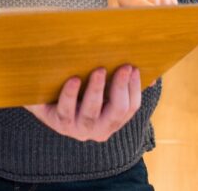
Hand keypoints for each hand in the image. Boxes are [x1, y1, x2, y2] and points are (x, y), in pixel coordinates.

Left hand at [26, 66, 141, 141]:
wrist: (45, 99)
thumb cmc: (79, 92)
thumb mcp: (101, 88)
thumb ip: (122, 83)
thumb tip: (151, 76)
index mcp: (112, 121)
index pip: (130, 108)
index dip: (135, 88)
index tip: (134, 67)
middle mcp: (98, 130)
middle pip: (116, 112)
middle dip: (121, 88)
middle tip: (123, 67)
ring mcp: (77, 129)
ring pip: (91, 114)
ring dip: (97, 90)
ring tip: (99, 70)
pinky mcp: (58, 123)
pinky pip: (66, 110)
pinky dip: (70, 94)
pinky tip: (74, 79)